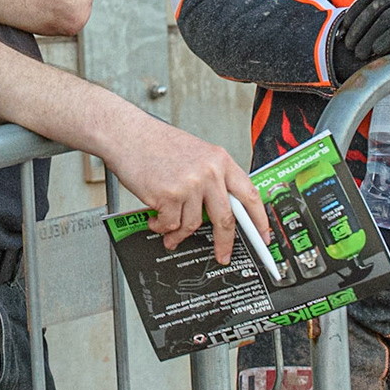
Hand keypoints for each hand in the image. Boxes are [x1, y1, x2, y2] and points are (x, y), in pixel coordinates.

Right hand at [105, 116, 268, 264]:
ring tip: (168, 229)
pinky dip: (161, 227)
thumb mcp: (194, 153)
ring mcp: (189, 184)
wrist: (127, 134)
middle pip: (225, 218)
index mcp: (219, 160)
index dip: (259, 220)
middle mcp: (208, 172)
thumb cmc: (154, 142)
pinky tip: (155, 220)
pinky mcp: (169, 196)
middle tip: (223, 255)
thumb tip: (220, 208)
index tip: (263, 236)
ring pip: (192, 225)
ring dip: (178, 233)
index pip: (249, 195)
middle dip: (224, 243)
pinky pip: (170, 224)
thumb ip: (211, 178)